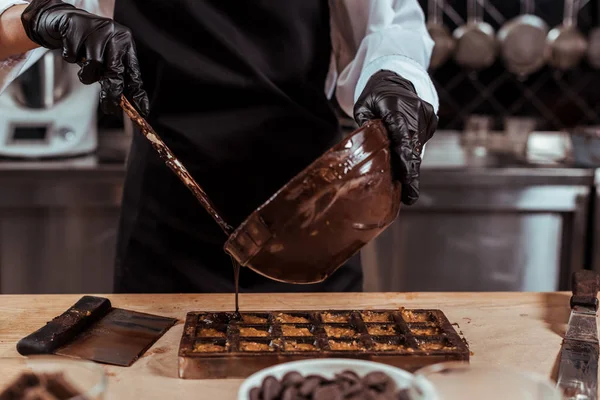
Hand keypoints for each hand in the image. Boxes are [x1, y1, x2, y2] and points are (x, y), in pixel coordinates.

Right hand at [21, 0, 148, 115]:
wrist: (70, 20)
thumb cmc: (92, 42)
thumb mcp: (109, 55)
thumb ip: (117, 75)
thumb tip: (127, 103)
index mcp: (125, 42)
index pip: (134, 71)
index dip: (137, 92)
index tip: (141, 109)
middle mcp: (114, 34)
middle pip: (115, 70)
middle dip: (112, 92)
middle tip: (109, 106)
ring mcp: (95, 30)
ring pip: (93, 65)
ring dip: (87, 74)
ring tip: (85, 68)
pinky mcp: (76, 29)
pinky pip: (73, 56)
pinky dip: (71, 58)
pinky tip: (74, 51)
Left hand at [354, 70, 436, 204]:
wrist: (396, 76)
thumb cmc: (375, 94)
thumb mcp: (363, 106)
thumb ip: (366, 127)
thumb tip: (369, 150)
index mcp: (396, 108)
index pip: (402, 140)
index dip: (406, 163)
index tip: (408, 183)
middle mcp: (416, 112)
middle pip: (413, 149)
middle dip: (410, 173)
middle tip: (409, 196)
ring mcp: (427, 116)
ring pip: (417, 148)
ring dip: (409, 165)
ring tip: (405, 187)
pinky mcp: (431, 121)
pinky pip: (420, 142)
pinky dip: (411, 153)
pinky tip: (404, 164)